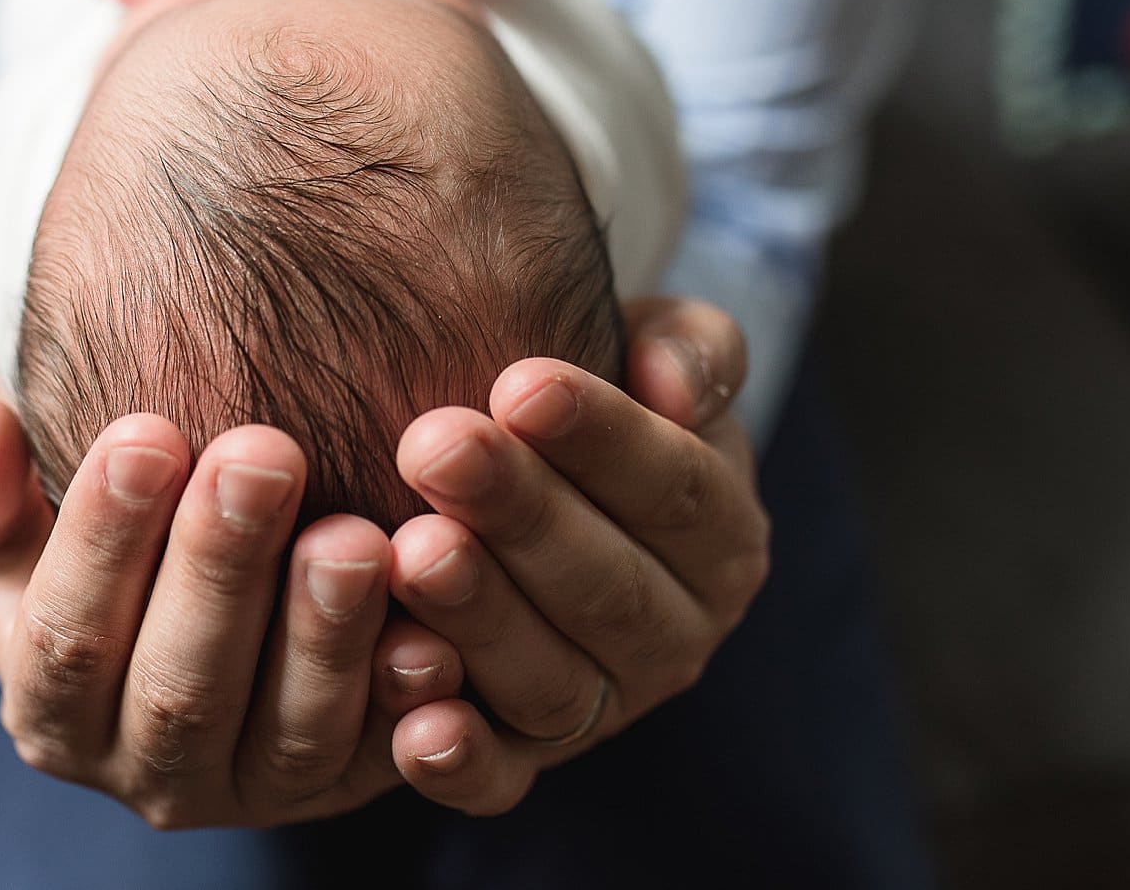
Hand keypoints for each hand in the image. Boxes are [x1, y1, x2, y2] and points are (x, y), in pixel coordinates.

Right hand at [0, 395, 470, 828]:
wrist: (206, 574)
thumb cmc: (102, 529)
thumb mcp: (13, 515)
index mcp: (54, 711)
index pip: (68, 637)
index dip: (103, 540)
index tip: (145, 431)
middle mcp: (152, 769)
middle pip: (183, 688)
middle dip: (223, 567)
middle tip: (265, 452)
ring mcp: (261, 786)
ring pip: (294, 733)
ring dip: (327, 637)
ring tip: (358, 534)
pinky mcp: (357, 779)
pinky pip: (389, 756)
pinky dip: (412, 703)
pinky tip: (437, 633)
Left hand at [378, 298, 770, 813]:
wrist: (506, 472)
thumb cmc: (570, 399)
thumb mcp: (647, 352)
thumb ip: (689, 350)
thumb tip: (675, 385)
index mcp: (721, 537)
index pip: (675, 489)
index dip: (602, 437)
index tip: (519, 382)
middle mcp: (674, 637)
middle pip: (607, 587)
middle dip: (520, 515)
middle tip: (434, 446)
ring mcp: (598, 709)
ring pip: (549, 680)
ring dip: (478, 620)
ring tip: (408, 550)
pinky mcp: (520, 761)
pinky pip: (498, 779)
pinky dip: (459, 761)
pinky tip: (412, 726)